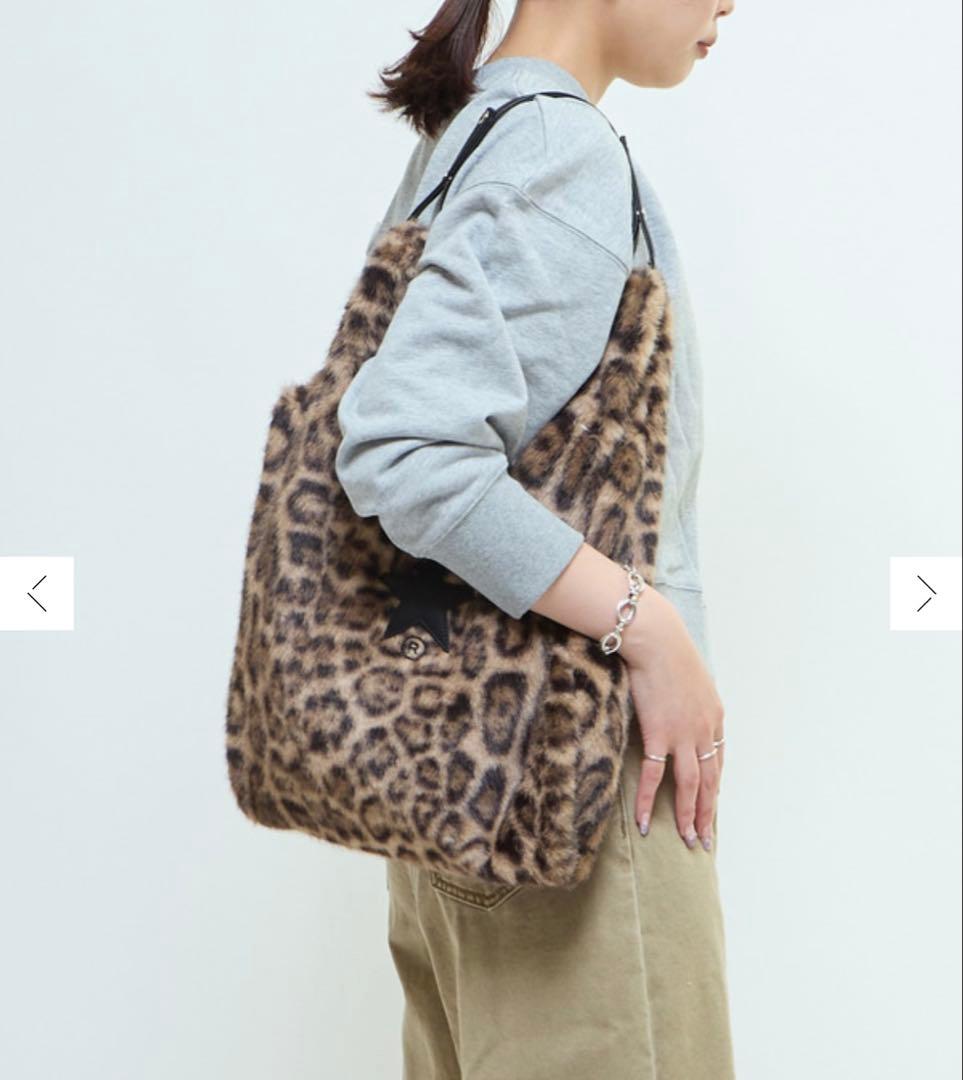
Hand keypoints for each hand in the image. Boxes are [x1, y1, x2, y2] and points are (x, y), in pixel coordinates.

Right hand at [619, 588, 724, 850]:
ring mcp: (684, 734)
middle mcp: (705, 730)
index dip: (714, 788)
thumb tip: (680, 703)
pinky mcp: (659, 734)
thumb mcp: (690, 676)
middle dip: (708, 813)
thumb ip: (689, 697)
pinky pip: (655, 777)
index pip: (717, 761)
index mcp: (714, 716)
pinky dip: (650, 801)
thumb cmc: (667, 650)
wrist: (656, 638)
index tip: (710, 808)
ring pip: (691, 786)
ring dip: (689, 816)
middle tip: (703, 840)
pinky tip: (646, 822)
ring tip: (687, 840)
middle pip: (710, 781)